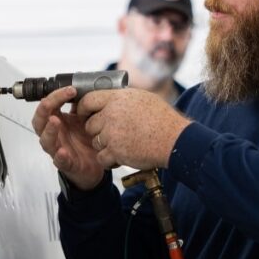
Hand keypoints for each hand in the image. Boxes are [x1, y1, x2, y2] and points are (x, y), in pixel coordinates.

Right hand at [31, 86, 103, 190]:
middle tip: (50, 102)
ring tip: (55, 121)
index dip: (55, 96)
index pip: (49, 105)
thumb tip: (84, 88)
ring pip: (46, 140)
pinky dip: (59, 156)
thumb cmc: (85, 139)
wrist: (95, 163)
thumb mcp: (84, 118)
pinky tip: (63, 151)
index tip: (70, 89)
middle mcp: (54, 134)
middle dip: (44, 110)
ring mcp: (57, 149)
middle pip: (40, 121)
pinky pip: (59, 160)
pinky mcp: (66, 163)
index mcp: (57, 120)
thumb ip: (81, 105)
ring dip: (49, 130)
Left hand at [77, 88, 191, 170]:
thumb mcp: (143, 98)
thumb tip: (110, 99)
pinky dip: (110, 160)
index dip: (83, 109)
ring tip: (123, 145)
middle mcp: (112, 113)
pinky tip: (122, 156)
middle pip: (90, 125)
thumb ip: (122, 99)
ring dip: (106, 146)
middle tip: (112, 135)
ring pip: (96, 142)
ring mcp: (112, 133)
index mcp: (117, 98)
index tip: (84, 115)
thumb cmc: (163, 119)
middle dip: (98, 131)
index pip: (88, 100)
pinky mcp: (116, 151)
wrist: (174, 139)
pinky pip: (102, 158)